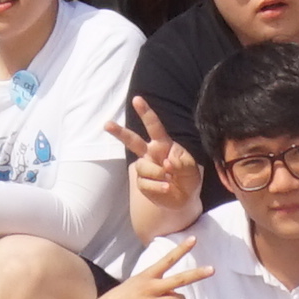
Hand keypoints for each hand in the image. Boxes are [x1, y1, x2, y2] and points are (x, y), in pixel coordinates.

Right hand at [92, 232, 203, 298]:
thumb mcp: (135, 284)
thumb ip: (155, 285)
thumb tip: (174, 294)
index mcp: (146, 276)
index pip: (168, 259)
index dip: (182, 249)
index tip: (194, 239)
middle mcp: (152, 288)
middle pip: (180, 280)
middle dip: (197, 274)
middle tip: (212, 269)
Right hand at [120, 99, 202, 233]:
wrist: (185, 199)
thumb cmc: (189, 178)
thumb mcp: (192, 168)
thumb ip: (182, 163)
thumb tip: (166, 162)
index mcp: (163, 144)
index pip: (154, 126)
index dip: (145, 112)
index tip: (136, 99)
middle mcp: (151, 154)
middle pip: (132, 141)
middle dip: (119, 132)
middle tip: (106, 125)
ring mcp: (146, 168)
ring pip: (142, 166)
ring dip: (157, 173)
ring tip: (169, 179)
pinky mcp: (142, 183)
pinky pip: (145, 183)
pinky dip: (157, 186)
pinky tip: (166, 188)